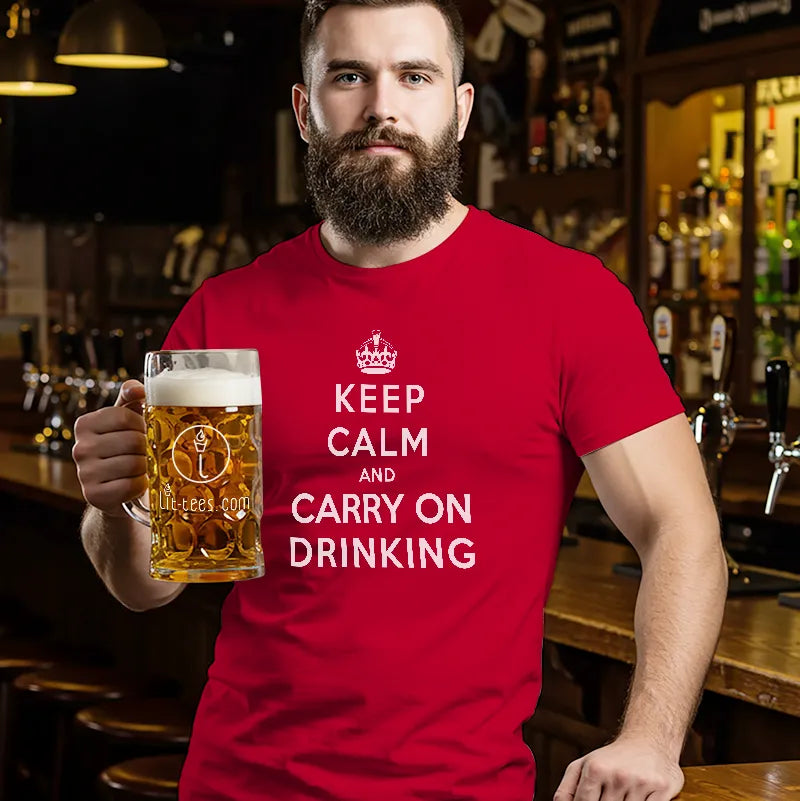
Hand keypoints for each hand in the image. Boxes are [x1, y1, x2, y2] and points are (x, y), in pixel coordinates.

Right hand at [72, 380, 147, 515]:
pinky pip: (131, 486)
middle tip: (146, 451)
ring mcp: (85, 474)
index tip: (143, 430)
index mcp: (85, 424)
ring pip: (134, 464)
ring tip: (142, 466)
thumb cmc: (125, 447)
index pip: (124, 417)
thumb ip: (131, 397)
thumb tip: (138, 389)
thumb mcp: (126, 418)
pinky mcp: (95, 495)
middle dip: (147, 447)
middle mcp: (80, 448)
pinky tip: (137, 482)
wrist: (117, 488)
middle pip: (132, 441)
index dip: (142, 424)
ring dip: (146, 466)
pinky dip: (141, 484)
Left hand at [553, 736, 683, 800]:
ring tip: (624, 794)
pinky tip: (640, 796)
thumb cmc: (612, 757)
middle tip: (610, 796)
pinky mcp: (661, 789)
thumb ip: (567, 789)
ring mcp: (640, 783)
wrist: (649, 738)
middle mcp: (617, 775)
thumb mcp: (583, 765)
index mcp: (595, 769)